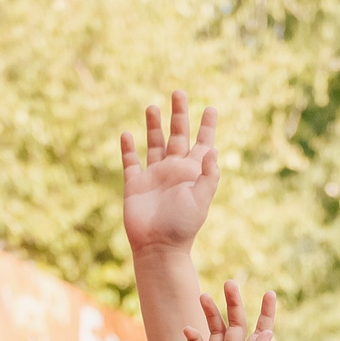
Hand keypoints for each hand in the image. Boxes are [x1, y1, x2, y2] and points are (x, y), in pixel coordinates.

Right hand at [120, 91, 219, 257]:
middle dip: (178, 115)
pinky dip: (128, 148)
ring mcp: (154, 176)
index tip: (211, 109)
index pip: (202, 143)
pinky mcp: (135, 184)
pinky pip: (131, 162)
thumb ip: (208, 176)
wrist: (158, 248)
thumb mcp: (201, 200)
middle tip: (179, 92)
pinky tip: (126, 134)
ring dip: (153, 126)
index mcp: (192, 172)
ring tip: (153, 107)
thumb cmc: (183, 227)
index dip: (207, 127)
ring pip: (154, 144)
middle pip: (177, 135)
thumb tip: (213, 150)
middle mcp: (174, 170)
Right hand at [163, 283, 275, 340]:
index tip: (270, 293)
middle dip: (234, 303)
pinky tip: (188, 330)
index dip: (267, 313)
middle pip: (236, 323)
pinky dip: (192, 333)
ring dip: (211, 312)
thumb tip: (269, 332)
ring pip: (214, 328)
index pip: (260, 331)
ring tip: (204, 296)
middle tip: (230, 283)